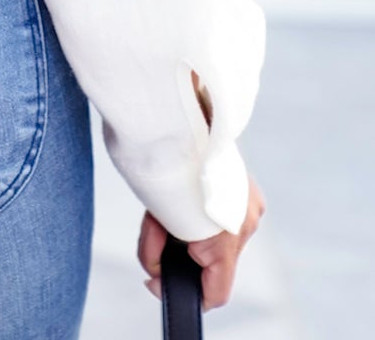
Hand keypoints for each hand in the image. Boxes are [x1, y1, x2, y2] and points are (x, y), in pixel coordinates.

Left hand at [138, 176, 265, 310]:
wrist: (177, 110)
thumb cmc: (162, 163)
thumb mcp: (153, 212)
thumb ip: (157, 247)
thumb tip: (156, 273)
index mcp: (226, 235)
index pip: (216, 292)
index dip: (186, 295)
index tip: (157, 284)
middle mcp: (247, 222)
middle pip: (213, 264)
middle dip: (182, 256)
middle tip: (155, 235)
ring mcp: (252, 205)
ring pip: (219, 242)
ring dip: (193, 235)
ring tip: (168, 210)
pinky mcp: (250, 192)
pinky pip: (226, 218)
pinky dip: (204, 218)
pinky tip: (188, 200)